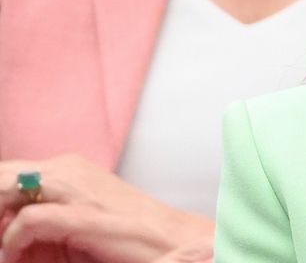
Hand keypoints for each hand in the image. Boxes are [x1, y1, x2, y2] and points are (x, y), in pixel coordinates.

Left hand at [0, 155, 211, 262]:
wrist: (173, 240)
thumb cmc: (126, 235)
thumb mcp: (77, 216)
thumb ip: (42, 213)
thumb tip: (5, 225)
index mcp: (68, 167)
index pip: (8, 172)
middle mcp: (70, 170)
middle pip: (4, 175)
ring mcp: (77, 189)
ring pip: (7, 187)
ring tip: (3, 244)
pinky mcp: (84, 215)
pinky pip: (29, 219)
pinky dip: (12, 239)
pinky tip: (14, 254)